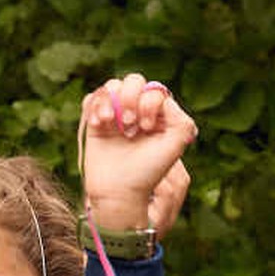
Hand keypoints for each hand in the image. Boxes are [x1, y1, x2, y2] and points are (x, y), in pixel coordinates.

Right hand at [76, 74, 195, 233]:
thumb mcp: (175, 146)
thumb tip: (164, 101)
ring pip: (111, 86)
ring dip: (110, 101)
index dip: (148, 103)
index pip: (154, 90)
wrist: (118, 194)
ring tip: (110, 122)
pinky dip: (94, 105)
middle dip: (130, 98)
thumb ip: (182, 121)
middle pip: (133, 81)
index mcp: (158, 117)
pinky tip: (99, 123)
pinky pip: (92, 98)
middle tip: (129, 126)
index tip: (145, 127)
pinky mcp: (96, 123)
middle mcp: (137, 114)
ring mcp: (116, 118)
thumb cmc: (148, 174)